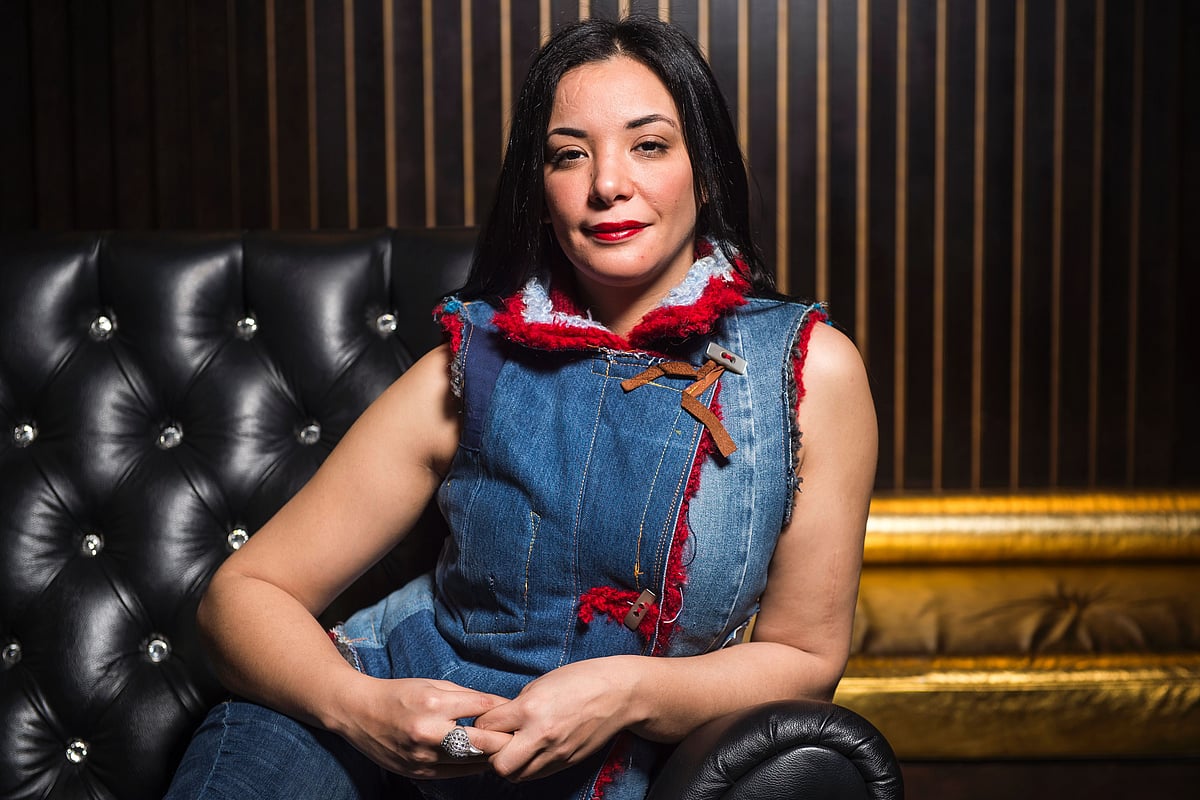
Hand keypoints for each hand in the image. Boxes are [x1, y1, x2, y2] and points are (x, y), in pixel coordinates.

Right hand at [331, 675, 513, 778]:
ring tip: (507, 750)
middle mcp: (428, 733)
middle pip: (482, 742)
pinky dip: (472, 766)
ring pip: (471, 762)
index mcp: (434, 704)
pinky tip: (483, 759)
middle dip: (505, 740)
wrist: (358, 713)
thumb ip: (466, 696)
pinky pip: (455, 773)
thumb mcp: (433, 684)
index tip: (519, 712)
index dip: (504, 711)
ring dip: (491, 756)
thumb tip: (499, 705)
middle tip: (521, 736)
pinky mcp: (419, 772)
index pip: (482, 709)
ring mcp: (423, 756)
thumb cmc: (398, 694)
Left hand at [473, 656, 641, 781]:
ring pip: (517, 775)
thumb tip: (500, 720)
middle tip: (496, 739)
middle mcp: (541, 735)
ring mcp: (555, 752)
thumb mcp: (541, 683)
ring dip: (509, 763)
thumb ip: (517, 705)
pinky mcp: (566, 762)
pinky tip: (531, 751)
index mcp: (530, 709)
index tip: (489, 719)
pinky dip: (528, 766)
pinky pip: (536, 774)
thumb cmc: (582, 680)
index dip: (484, 723)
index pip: (488, 727)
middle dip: (491, 753)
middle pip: (498, 763)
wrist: (619, 693)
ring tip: (514, 746)